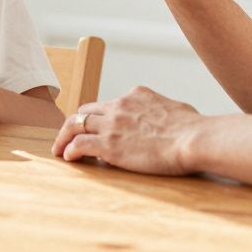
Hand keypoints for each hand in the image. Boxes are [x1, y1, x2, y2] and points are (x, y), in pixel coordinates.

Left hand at [51, 86, 201, 175]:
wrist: (192, 139)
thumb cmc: (193, 128)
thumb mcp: (176, 109)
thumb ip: (163, 110)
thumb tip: (169, 117)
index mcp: (136, 95)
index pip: (109, 103)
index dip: (100, 117)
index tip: (97, 127)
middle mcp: (120, 105)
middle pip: (86, 110)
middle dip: (77, 123)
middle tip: (70, 136)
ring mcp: (112, 124)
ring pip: (75, 124)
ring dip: (65, 137)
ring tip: (59, 149)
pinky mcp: (108, 144)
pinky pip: (79, 144)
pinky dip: (69, 150)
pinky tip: (67, 157)